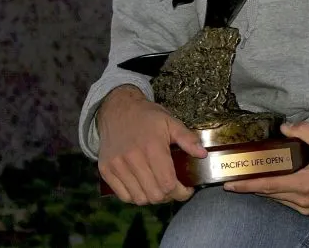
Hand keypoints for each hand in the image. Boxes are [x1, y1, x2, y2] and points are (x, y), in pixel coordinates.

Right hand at [96, 85, 207, 204]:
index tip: (187, 189)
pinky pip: (123, 196)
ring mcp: (117, 166)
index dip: (181, 192)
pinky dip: (135, 196)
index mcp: (152, 147)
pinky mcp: (106, 170)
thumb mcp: (171, 122)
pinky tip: (143, 186)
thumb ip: (188, 139)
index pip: (168, 184)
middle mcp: (132, 159)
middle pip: (154, 195)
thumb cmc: (147, 116)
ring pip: (139, 199)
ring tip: (159, 187)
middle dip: (169, 196)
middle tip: (174, 188)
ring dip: (152, 198)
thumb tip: (203, 154)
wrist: (118, 109)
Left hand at [223, 121, 308, 214]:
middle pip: (269, 194)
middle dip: (251, 186)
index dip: (247, 185)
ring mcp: (307, 208)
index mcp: (304, 185)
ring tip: (252, 179)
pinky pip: (288, 202)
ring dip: (265, 190)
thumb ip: (306, 132)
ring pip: (278, 199)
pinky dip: (278, 193)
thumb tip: (286, 127)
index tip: (230, 184)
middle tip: (236, 177)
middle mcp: (302, 200)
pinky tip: (277, 183)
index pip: (268, 186)